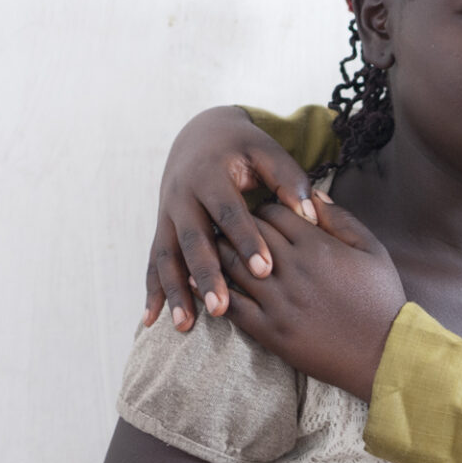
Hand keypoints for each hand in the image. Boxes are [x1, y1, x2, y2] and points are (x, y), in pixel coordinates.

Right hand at [145, 106, 317, 331]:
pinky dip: (153, 292)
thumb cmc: (244, 148)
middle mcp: (182, 196)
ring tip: (184, 325)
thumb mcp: (267, 151)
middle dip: (206, 275)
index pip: (229, 212)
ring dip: (174, 292)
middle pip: (192, 240)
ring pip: (167, 257)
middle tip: (221, 308)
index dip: (246, 240)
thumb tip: (308, 215)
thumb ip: (289, 179)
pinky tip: (152, 321)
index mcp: (210, 175)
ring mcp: (167, 216)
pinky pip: (153, 264)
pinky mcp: (161, 230)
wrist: (201, 136)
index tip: (265, 270)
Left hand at [217, 194, 406, 399]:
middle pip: (247, 233)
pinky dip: (213, 291)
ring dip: (217, 252)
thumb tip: (314, 195)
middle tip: (229, 226)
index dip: (263, 209)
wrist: (383, 354)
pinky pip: (231, 305)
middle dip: (236, 225)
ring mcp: (278, 301)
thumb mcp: (372, 250)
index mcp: (317, 246)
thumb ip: (342, 220)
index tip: (262, 216)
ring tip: (210, 246)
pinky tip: (202, 283)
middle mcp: (293, 269)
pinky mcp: (270, 330)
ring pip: (232, 265)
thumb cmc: (381, 300)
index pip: (272, 211)